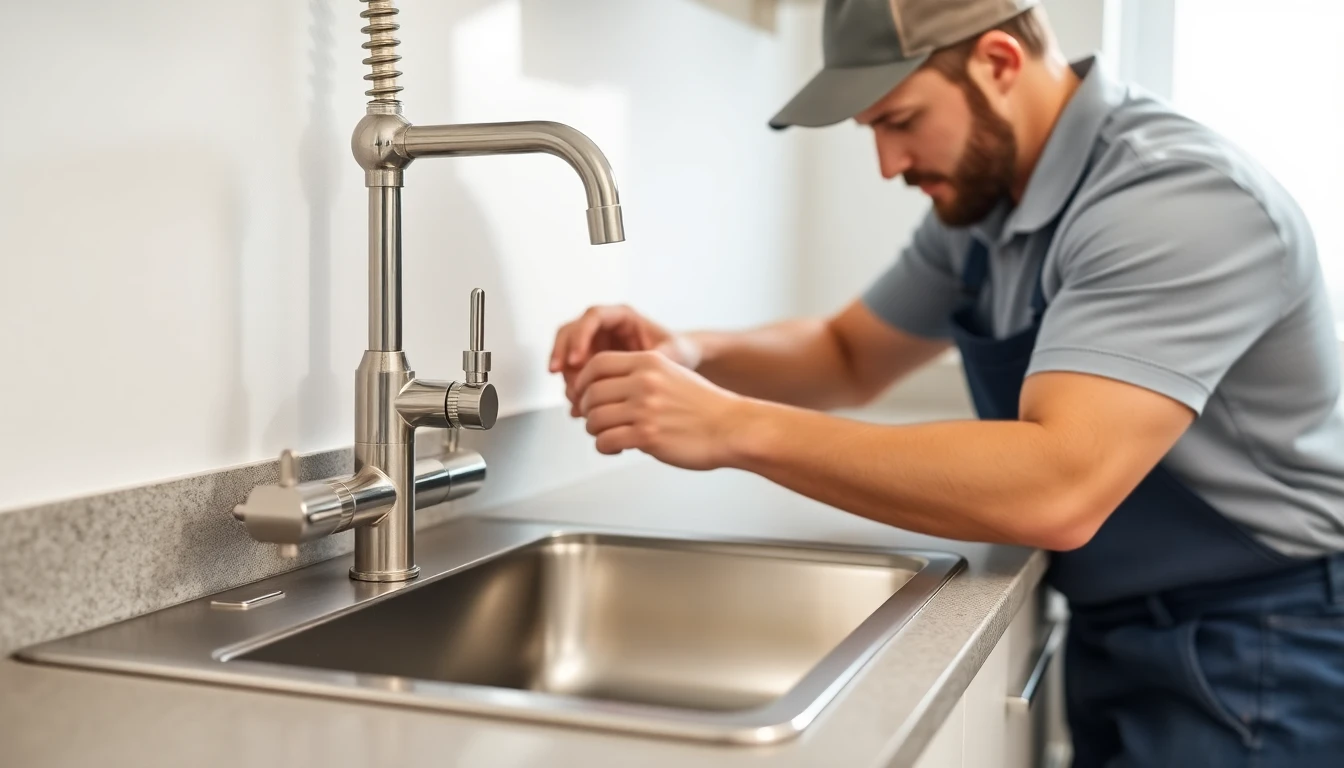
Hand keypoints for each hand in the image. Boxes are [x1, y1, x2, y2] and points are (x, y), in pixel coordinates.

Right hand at [548, 305, 699, 416]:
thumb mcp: (672, 353)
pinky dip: (573, 389)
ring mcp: (596, 346)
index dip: (581, 335)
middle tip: (557, 372)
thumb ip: (655, 360)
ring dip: (566, 376)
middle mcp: (605, 328)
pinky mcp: (593, 365)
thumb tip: (640, 374)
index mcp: (623, 316)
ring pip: (567, 355)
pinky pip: (574, 374)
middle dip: (561, 351)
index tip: (577, 358)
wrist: (681, 364)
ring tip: (575, 399)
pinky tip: (578, 407)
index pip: (593, 317)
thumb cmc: (679, 351)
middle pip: (571, 332)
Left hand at [572, 350, 745, 470]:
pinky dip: (605, 447)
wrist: (732, 428)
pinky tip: (616, 448)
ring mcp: (645, 409)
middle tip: (594, 420)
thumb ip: (640, 376)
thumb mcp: (672, 374)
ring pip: (595, 419)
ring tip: (608, 435)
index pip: (597, 364)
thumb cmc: (705, 407)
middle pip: (592, 393)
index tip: (582, 393)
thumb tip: (605, 389)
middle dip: (587, 410)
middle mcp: (644, 382)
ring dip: (595, 431)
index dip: (583, 380)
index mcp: (649, 362)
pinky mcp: (647, 436)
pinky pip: (606, 441)